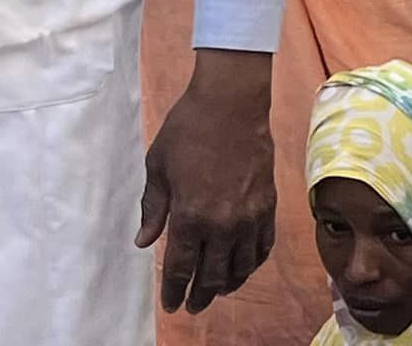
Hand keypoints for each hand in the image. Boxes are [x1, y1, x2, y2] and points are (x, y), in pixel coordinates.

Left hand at [137, 49, 277, 313]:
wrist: (231, 105)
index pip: (180, 267)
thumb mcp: (158, 167)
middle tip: (191, 306)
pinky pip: (262, 249)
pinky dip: (251, 264)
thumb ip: (153, 208)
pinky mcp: (268, 208)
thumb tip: (143, 242)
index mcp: (190, 216)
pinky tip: (242, 267)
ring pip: (240, 267)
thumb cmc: (187, 131)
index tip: (170, 305)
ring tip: (215, 291)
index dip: (173, 290)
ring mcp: (249, 219)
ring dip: (226, 284)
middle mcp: (223, 226)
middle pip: (212, 275)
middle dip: (200, 295)